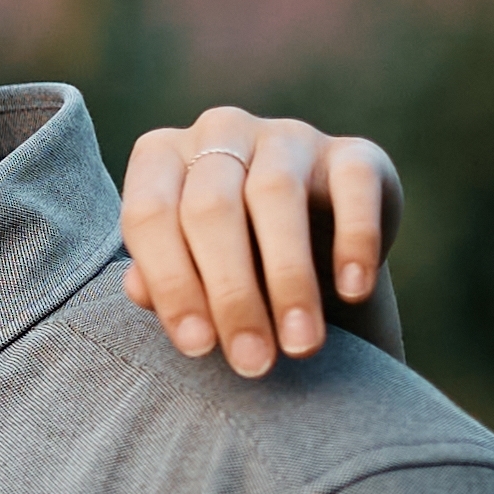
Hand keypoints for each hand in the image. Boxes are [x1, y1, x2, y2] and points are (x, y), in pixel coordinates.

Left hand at [121, 108, 400, 376]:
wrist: (315, 250)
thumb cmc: (230, 266)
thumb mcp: (190, 277)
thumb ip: (162, 282)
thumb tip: (138, 290)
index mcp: (159, 157)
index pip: (149, 215)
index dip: (172, 284)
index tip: (197, 349)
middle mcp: (218, 131)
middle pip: (210, 208)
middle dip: (232, 295)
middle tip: (253, 361)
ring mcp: (287, 135)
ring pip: (276, 195)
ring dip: (290, 279)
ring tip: (300, 344)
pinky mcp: (355, 152)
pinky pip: (353, 186)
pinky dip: (355, 240)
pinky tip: (353, 291)